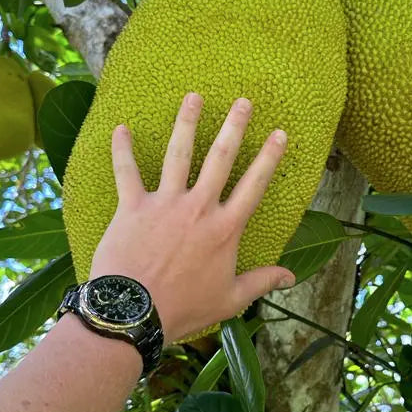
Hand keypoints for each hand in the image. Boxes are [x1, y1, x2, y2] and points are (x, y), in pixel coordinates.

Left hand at [89, 93, 295, 342]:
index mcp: (224, 229)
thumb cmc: (183, 308)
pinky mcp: (132, 207)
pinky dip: (122, 150)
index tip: (279, 133)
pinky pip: (126, 172)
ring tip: (193, 97)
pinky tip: (121, 128)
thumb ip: (261, 282)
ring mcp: (164, 203)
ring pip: (178, 154)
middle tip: (243, 101)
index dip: (268, 158)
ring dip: (186, 123)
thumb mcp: (230, 299)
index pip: (253, 186)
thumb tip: (291, 277)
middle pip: (220, 158)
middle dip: (234, 127)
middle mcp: (198, 208)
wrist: (134, 313)